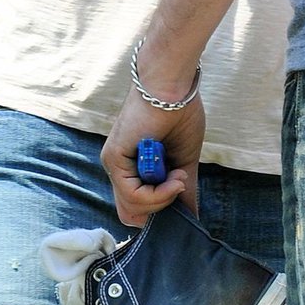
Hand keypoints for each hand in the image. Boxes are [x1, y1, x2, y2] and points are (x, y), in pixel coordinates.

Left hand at [101, 88, 201, 228]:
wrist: (173, 86)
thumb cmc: (180, 114)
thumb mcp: (184, 160)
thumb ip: (183, 189)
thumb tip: (192, 218)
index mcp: (133, 167)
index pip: (137, 206)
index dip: (160, 208)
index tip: (182, 190)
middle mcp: (119, 167)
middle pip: (132, 213)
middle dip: (160, 209)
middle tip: (179, 187)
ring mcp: (114, 164)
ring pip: (131, 209)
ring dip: (161, 201)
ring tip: (179, 178)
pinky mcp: (113, 158)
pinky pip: (132, 195)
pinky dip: (157, 194)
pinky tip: (173, 177)